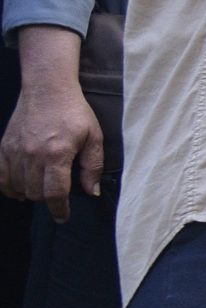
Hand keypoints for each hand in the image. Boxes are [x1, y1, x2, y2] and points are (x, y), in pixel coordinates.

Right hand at [1, 76, 103, 222]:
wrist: (47, 90)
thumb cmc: (75, 113)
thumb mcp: (94, 137)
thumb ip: (93, 167)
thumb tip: (91, 192)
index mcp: (57, 154)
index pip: (55, 193)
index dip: (59, 210)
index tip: (63, 217)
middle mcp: (33, 155)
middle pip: (35, 193)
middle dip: (47, 200)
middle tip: (57, 195)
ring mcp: (15, 152)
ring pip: (17, 188)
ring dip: (29, 194)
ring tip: (40, 188)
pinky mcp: (4, 147)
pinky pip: (0, 177)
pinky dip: (8, 186)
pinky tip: (19, 186)